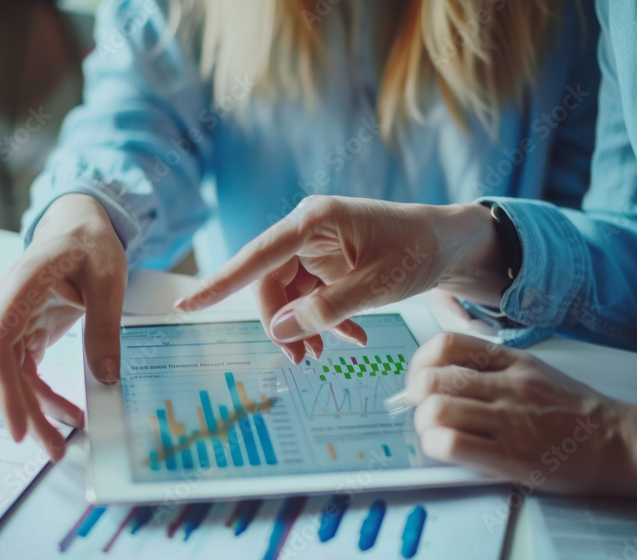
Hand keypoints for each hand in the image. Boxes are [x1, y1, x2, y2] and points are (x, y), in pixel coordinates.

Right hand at [0, 194, 127, 460]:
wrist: (79, 225)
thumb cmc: (90, 243)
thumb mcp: (108, 280)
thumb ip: (104, 326)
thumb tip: (106, 378)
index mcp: (19, 288)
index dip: (3, 388)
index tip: (17, 427)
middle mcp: (5, 308)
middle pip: (1, 368)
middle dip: (23, 412)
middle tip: (53, 449)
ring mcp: (11, 321)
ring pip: (12, 375)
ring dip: (34, 410)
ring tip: (62, 443)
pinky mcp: (24, 331)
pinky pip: (26, 371)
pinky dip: (43, 395)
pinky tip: (67, 414)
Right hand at [175, 196, 504, 362]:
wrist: (449, 243)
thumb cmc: (417, 250)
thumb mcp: (376, 285)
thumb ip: (327, 309)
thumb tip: (280, 332)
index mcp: (314, 221)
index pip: (256, 255)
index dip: (220, 282)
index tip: (187, 303)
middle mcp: (308, 230)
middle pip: (270, 282)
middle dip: (282, 323)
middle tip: (299, 359)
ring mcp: (317, 247)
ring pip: (289, 294)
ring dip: (303, 327)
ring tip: (321, 355)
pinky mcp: (328, 263)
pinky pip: (311, 297)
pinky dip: (325, 320)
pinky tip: (350, 338)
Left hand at [392, 333, 636, 508]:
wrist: (624, 442)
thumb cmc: (581, 411)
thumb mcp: (537, 371)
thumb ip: (494, 369)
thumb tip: (446, 375)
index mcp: (512, 362)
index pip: (448, 344)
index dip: (421, 361)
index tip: (420, 378)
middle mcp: (507, 386)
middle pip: (433, 378)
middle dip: (415, 397)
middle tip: (422, 410)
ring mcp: (509, 420)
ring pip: (436, 409)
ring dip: (424, 424)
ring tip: (434, 432)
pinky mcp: (511, 456)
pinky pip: (452, 444)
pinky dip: (437, 447)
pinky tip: (447, 450)